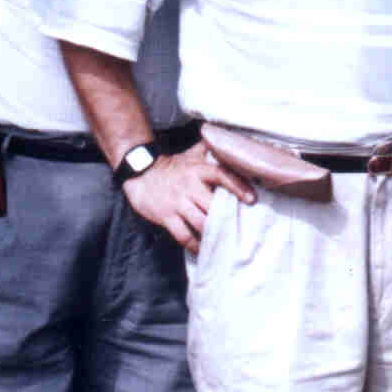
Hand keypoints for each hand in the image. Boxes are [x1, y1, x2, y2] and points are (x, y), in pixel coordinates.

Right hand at [121, 141, 254, 252]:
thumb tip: (232, 141)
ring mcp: (177, 203)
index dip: (238, 186)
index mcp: (198, 170)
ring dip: (213, 234)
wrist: (140, 172)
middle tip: (241, 229)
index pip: (222, 175)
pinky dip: (195, 245)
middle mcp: (189, 186)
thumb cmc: (173, 165)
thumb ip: (211, 148)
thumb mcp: (192, 153)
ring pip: (200, 222)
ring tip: (225, 242)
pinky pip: (183, 235)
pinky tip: (203, 250)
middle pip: (212, 205)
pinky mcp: (165, 217)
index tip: (251, 199)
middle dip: (227, 217)